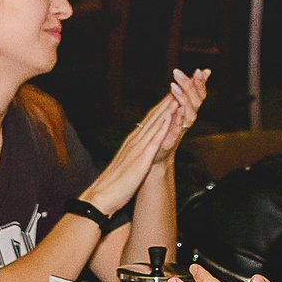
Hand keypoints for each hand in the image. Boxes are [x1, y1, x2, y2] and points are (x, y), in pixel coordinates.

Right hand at [85, 86, 190, 210]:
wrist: (101, 197)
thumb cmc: (114, 185)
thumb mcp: (127, 165)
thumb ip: (133, 156)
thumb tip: (137, 152)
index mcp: (132, 142)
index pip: (150, 120)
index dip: (161, 106)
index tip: (172, 93)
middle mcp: (135, 140)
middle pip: (154, 116)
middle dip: (168, 100)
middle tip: (179, 85)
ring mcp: (138, 148)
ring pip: (156, 122)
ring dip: (168, 106)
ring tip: (179, 91)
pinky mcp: (142, 158)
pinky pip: (156, 138)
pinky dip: (164, 124)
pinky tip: (171, 114)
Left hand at [150, 69, 210, 168]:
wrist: (159, 151)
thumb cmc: (170, 125)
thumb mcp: (179, 103)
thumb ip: (191, 88)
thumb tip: (206, 71)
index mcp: (191, 109)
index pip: (200, 94)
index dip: (201, 83)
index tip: (198, 70)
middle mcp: (189, 118)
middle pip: (196, 101)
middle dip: (189, 86)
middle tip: (177, 73)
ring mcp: (182, 128)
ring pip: (189, 114)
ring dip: (183, 99)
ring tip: (174, 87)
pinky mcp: (172, 138)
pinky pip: (177, 127)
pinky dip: (178, 118)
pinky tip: (176, 108)